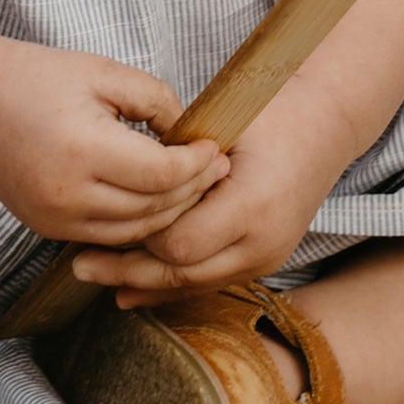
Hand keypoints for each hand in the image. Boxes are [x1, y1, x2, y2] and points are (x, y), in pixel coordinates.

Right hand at [0, 33, 228, 244]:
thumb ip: (154, 99)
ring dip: (170, 212)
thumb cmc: (35, 76)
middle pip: (153, 208)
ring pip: (134, 231)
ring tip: (192, 185)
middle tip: (216, 169)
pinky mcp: (46, 228)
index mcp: (81, 148)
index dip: (197, 165)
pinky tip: (155, 199)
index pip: (161, 174)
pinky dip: (137, 222)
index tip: (214, 148)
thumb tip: (188, 132)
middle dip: (193, 190)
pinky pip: (107, 235)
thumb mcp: (101, 71)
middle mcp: (66, 193)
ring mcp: (54, 218)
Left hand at [68, 93, 351, 303]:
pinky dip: (169, 285)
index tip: (105, 220)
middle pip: (182, 273)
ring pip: (193, 285)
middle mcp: (264, 242)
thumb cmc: (266, 112)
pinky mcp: (264, 263)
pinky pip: (209, 282)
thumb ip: (177, 163)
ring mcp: (268, 258)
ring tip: (96, 274)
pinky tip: (131, 290)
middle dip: (128, 269)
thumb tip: (124, 185)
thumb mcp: (218, 128)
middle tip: (80, 263)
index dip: (139, 233)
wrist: (323, 124)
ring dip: (143, 282)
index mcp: (253, 205)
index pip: (178, 242)